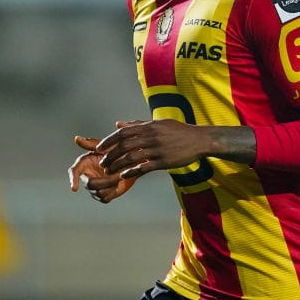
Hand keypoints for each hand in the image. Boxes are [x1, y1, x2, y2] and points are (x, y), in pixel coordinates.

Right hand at [68, 135, 137, 203]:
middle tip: (119, 175)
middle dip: (105, 181)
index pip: (74, 172)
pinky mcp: (103, 195)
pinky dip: (113, 192)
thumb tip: (77, 138)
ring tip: (121, 177)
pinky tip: (120, 184)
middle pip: (90, 184)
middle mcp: (87, 177)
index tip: (74, 188)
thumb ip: (91, 144)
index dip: (73, 180)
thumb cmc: (116, 152)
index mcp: (84, 164)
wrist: (130, 162)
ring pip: (99, 192)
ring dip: (111, 185)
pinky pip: (105, 198)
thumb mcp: (105, 146)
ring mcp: (94, 188)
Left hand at [96, 119, 213, 176]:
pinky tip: (124, 175)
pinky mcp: (164, 161)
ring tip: (110, 171)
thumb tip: (118, 124)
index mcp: (149, 127)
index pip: (123, 133)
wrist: (199, 140)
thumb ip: (137, 124)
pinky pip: (144, 167)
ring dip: (118, 165)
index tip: (99, 148)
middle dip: (110, 155)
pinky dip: (132, 171)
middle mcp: (151, 137)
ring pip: (131, 158)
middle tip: (103, 163)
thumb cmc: (179, 131)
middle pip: (124, 146)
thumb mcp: (158, 123)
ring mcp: (158, 149)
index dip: (109, 140)